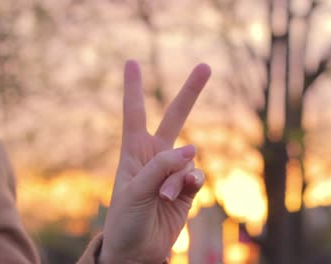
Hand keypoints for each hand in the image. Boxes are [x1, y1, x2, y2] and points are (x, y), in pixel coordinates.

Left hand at [99, 60, 210, 262]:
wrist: (137, 251)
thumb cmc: (125, 220)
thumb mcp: (135, 190)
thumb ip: (162, 166)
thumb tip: (193, 148)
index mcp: (134, 151)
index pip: (134, 113)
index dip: (133, 87)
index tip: (132, 62)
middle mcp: (156, 157)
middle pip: (175, 117)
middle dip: (190, 93)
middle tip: (205, 66)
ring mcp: (173, 172)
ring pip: (188, 159)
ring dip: (178, 177)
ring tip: (164, 197)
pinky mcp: (188, 189)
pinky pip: (197, 176)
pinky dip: (192, 182)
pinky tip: (184, 191)